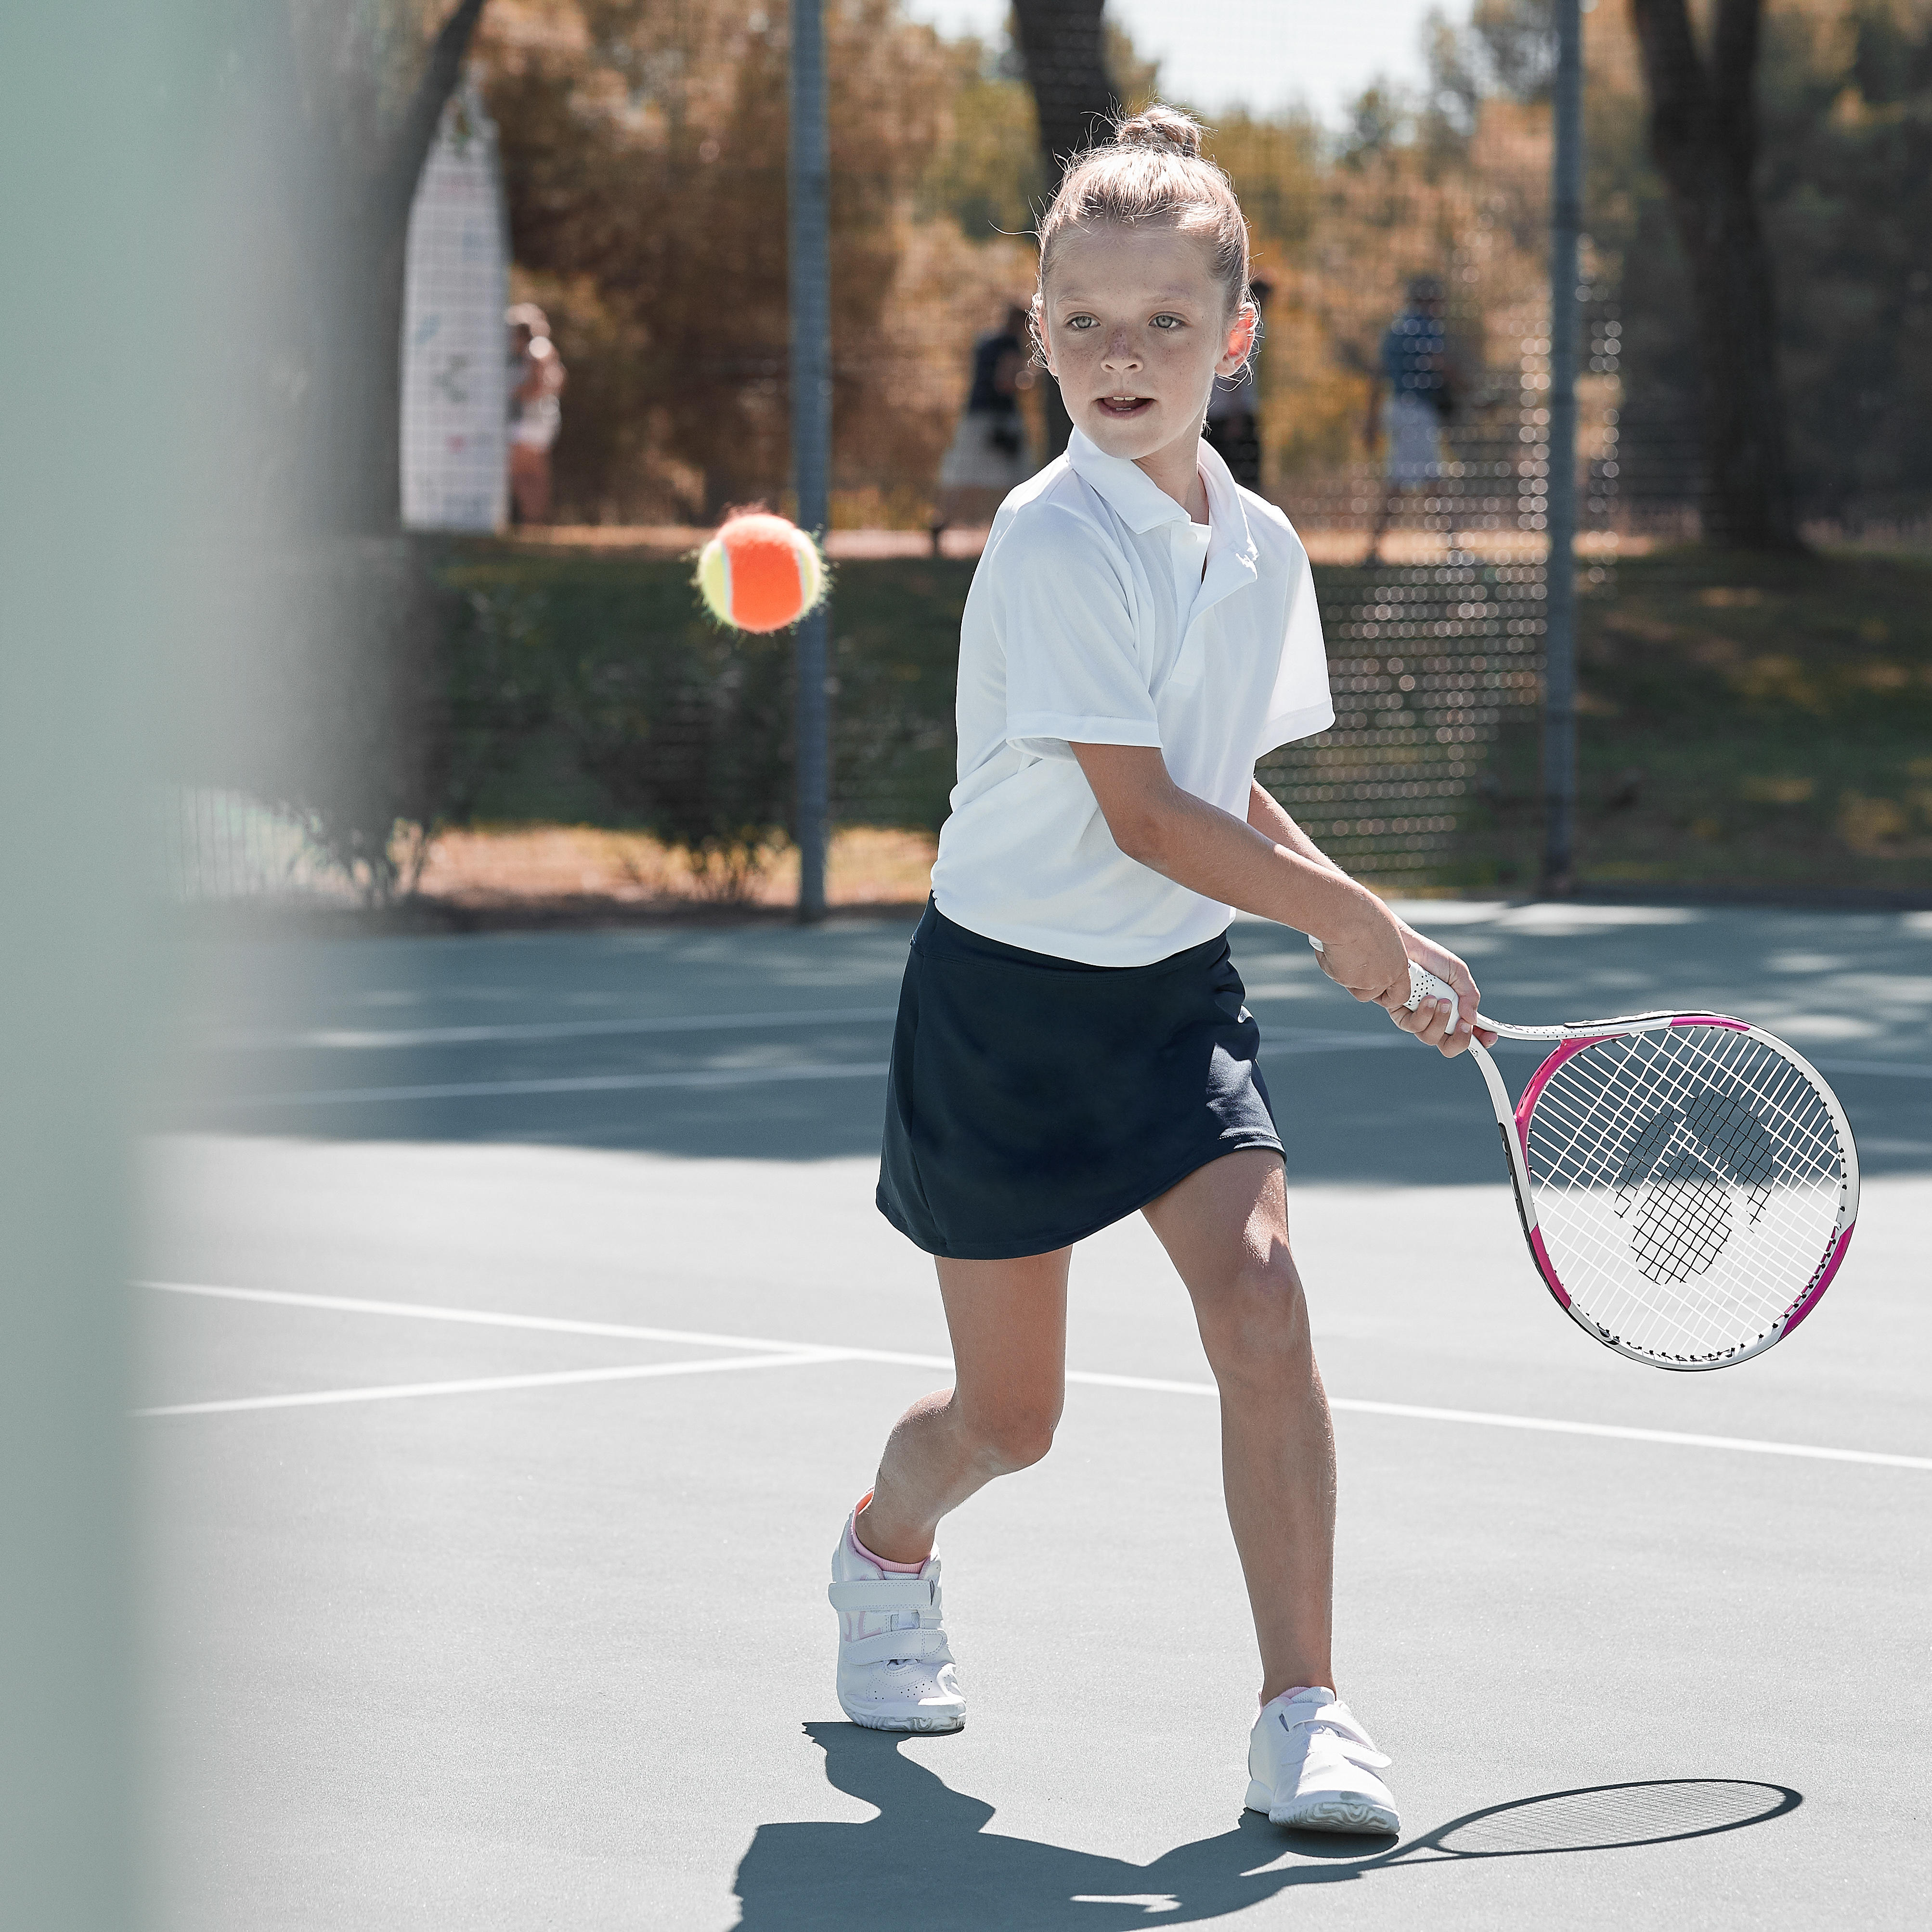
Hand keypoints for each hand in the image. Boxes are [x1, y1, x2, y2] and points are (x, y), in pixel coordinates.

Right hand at [1309, 894, 1411, 1010]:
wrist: (1346, 915)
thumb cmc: (1366, 914)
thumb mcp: (1385, 931)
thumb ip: (1385, 949)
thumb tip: (1378, 951)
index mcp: (1399, 966)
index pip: (1401, 994)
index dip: (1390, 994)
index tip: (1382, 989)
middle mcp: (1383, 978)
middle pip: (1371, 994)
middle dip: (1362, 984)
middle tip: (1354, 965)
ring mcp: (1362, 981)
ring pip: (1352, 987)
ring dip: (1345, 975)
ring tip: (1342, 951)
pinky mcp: (1342, 979)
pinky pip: (1334, 974)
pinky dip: (1329, 963)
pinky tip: (1330, 946)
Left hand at [1383, 925, 1497, 1058]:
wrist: (1404, 946)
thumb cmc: (1430, 957)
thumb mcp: (1458, 972)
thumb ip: (1469, 995)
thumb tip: (1472, 1019)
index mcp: (1454, 1009)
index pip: (1468, 1032)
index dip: (1480, 1040)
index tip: (1489, 1037)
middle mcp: (1436, 1017)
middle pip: (1449, 1046)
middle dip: (1459, 1039)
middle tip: (1463, 1024)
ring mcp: (1418, 1017)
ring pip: (1430, 1038)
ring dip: (1439, 1020)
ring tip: (1440, 999)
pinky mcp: (1400, 1014)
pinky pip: (1412, 1026)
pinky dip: (1423, 1014)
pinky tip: (1426, 998)